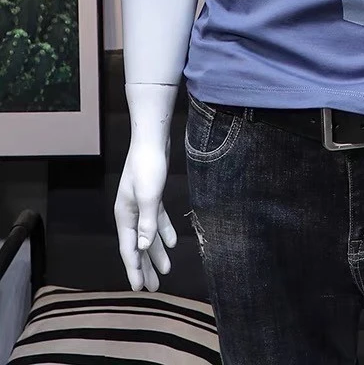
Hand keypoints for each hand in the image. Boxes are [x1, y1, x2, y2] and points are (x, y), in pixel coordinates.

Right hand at [114, 135, 176, 290]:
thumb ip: (147, 223)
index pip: (129, 249)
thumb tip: (142, 248)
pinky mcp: (152, 196)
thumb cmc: (148, 166)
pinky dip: (163, 231)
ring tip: (166, 270)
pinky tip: (171, 243)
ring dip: (156, 252)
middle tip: (153, 288)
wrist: (152, 140)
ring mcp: (141, 204)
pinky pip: (157, 220)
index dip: (135, 270)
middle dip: (146, 266)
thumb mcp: (149, 196)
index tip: (140, 289)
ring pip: (148, 235)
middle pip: (138, 246)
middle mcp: (130, 213)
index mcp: (125, 216)